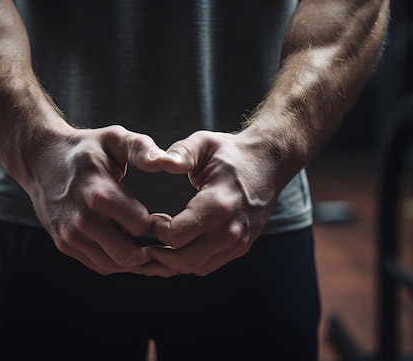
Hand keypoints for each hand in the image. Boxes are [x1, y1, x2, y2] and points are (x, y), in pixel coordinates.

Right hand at [24, 124, 173, 274]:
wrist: (41, 158)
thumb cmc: (86, 148)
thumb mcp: (115, 139)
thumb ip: (143, 150)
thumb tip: (170, 162)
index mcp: (99, 194)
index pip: (141, 226)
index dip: (156, 223)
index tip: (161, 217)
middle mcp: (83, 220)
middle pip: (128, 254)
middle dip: (147, 248)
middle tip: (156, 238)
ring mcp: (70, 235)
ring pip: (113, 265)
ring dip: (131, 258)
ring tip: (140, 241)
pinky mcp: (63, 244)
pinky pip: (97, 265)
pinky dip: (114, 260)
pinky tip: (122, 243)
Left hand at [144, 130, 281, 276]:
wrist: (269, 162)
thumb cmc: (230, 152)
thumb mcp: (204, 143)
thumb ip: (181, 152)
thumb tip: (162, 161)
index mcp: (218, 204)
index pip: (176, 236)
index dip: (155, 231)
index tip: (149, 219)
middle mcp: (230, 229)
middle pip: (184, 261)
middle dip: (158, 256)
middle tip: (143, 243)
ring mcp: (238, 242)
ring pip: (196, 268)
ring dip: (172, 264)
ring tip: (155, 249)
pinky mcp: (241, 247)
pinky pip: (208, 266)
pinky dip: (188, 263)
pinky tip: (176, 248)